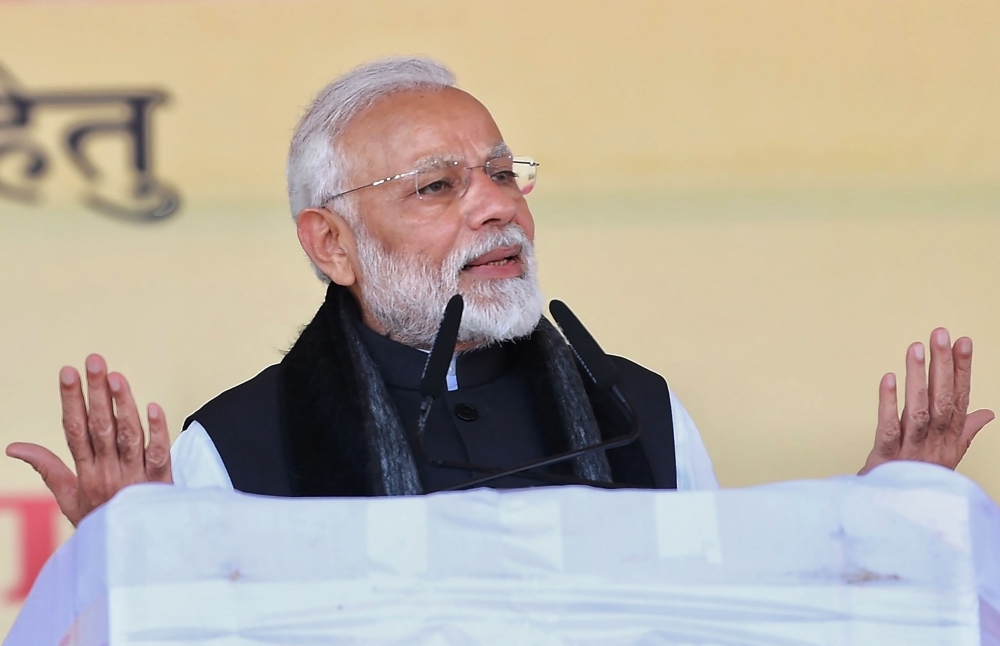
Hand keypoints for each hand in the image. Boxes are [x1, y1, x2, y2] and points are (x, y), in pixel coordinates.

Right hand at [6, 354, 171, 525]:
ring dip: (123, 405)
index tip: (66, 371)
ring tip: (117, 376)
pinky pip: (158, 454)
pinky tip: (153, 407)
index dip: (71, 400)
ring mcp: (135, 477)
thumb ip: (47, 467)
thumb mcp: (69, 497)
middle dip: (95, 392)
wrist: (133, 555)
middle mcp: (109, 472)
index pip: (74, 430)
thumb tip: (12, 446)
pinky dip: (157, 431)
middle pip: (101, 427)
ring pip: (128, 436)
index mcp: (86, 473)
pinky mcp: (161, 482)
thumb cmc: (101, 520)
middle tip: (93, 360)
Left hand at [860, 328, 994, 474]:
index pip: (960, 399)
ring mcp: (912, 450)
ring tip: (916, 347)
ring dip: (918, 377)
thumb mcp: (948, 456)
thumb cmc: (920, 481)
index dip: (962, 370)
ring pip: (919, 409)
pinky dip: (888, 403)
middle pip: (943, 400)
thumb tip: (987, 412)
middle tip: (940, 333)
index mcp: (950, 439)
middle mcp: (935, 442)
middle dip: (944, 365)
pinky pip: (890, 428)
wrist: (895, 516)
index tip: (963, 341)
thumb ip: (966, 431)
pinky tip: (889, 378)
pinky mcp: (887, 458)